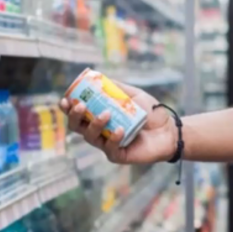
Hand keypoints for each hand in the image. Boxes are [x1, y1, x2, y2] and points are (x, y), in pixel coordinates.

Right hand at [60, 80, 176, 164]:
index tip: (64, 100)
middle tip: (79, 106)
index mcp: (99, 117)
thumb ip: (117, 87)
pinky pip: (109, 148)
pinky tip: (120, 130)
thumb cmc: (151, 113)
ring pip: (90, 137)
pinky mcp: (118, 155)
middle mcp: (99, 131)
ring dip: (94, 124)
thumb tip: (98, 76)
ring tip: (106, 114)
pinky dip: (112, 138)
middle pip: (77, 127)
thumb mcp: (133, 95)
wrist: (169, 129)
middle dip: (74, 116)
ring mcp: (107, 144)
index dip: (67, 108)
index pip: (77, 114)